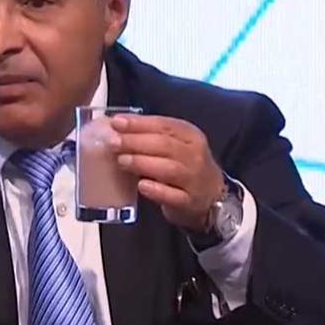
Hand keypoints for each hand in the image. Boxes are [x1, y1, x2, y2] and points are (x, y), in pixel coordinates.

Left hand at [109, 114, 224, 231]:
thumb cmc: (185, 165)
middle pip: (164, 145)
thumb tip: (117, 124)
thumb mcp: (175, 144)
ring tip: (122, 161)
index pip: (164, 125)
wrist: (211, 196)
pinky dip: (156, 190)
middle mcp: (194, 155)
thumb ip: (150, 134)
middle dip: (136, 142)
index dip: (139, 123)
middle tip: (113, 143)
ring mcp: (193, 179)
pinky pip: (172, 195)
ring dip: (142, 163)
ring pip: (168, 168)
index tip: (117, 122)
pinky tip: (141, 185)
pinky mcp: (189, 201)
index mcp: (190, 135)